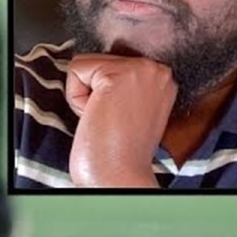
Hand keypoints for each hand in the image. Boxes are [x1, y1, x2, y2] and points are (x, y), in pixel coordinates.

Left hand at [64, 53, 175, 187]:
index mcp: (162, 79)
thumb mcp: (132, 107)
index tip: (119, 118)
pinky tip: (95, 116)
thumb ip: (124, 85)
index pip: (112, 64)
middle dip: (93, 92)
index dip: (104, 93)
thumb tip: (97, 71)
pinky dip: (75, 98)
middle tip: (111, 119)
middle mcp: (158, 69)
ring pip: (85, 64)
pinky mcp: (116, 76)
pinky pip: (74, 71)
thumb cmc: (120, 150)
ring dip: (84, 95)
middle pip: (98, 61)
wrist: (119, 175)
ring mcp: (140, 70)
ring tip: (105, 118)